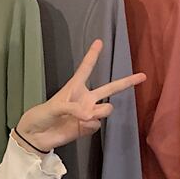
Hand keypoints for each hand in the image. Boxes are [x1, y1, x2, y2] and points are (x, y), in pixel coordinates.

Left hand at [16, 39, 145, 151]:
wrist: (37, 136)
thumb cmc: (42, 115)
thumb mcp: (54, 107)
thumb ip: (73, 108)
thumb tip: (89, 115)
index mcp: (75, 87)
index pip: (86, 68)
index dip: (92, 55)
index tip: (99, 41)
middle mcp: (85, 98)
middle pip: (110, 89)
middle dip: (126, 82)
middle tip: (142, 75)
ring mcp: (89, 113)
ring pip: (106, 109)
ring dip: (99, 112)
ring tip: (84, 116)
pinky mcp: (88, 127)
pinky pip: (97, 123)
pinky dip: (91, 124)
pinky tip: (81, 125)